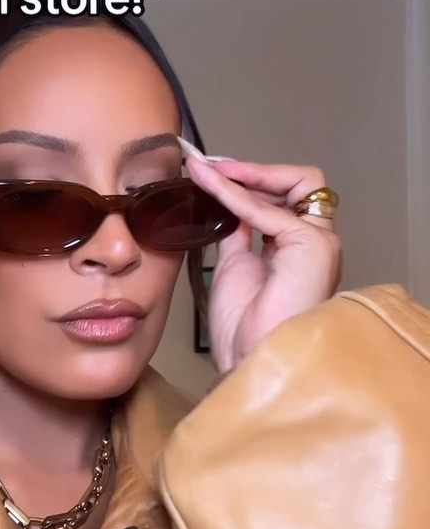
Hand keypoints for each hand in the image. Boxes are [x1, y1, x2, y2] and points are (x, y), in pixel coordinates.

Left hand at [184, 151, 342, 373]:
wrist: (250, 361)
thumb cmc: (244, 328)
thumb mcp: (234, 264)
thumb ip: (236, 230)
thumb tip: (223, 201)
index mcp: (301, 250)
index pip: (286, 198)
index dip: (251, 182)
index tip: (212, 173)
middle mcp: (318, 242)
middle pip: (300, 184)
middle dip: (255, 171)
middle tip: (212, 168)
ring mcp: (320, 242)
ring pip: (296, 183)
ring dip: (247, 173)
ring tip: (209, 170)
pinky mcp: (311, 244)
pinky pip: (266, 208)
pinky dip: (234, 192)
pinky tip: (209, 184)